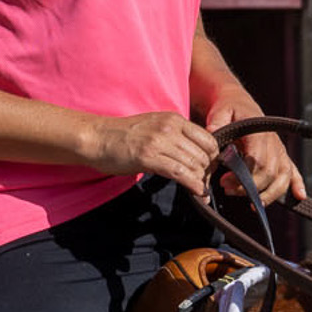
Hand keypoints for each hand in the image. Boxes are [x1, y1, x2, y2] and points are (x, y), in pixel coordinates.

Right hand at [89, 111, 221, 199]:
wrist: (97, 138)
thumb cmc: (123, 136)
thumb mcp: (155, 127)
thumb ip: (176, 136)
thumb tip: (195, 154)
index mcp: (174, 119)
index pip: (208, 139)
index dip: (213, 157)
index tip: (209, 168)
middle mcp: (170, 128)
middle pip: (204, 154)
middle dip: (208, 171)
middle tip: (204, 182)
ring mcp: (159, 142)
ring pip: (194, 164)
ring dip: (201, 180)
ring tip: (200, 190)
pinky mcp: (149, 157)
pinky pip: (181, 173)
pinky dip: (193, 185)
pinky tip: (197, 192)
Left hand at [204, 95, 305, 206]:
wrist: (239, 103)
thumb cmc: (229, 109)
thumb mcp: (220, 111)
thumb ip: (217, 121)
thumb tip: (212, 130)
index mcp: (259, 131)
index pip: (256, 160)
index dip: (242, 176)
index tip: (224, 182)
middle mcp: (273, 141)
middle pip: (269, 172)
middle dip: (249, 187)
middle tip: (227, 189)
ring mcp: (279, 149)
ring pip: (282, 176)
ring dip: (269, 194)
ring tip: (253, 204)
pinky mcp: (281, 155)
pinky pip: (292, 171)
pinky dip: (297, 184)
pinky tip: (299, 196)